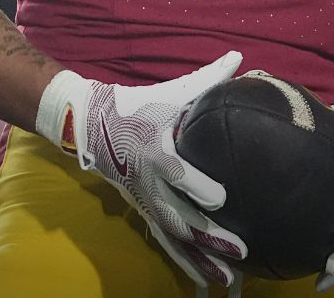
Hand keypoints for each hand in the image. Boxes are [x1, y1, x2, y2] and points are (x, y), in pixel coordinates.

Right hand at [37, 51, 247, 287]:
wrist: (92, 125)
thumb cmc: (140, 105)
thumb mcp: (172, 92)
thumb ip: (208, 80)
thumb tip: (241, 58)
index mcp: (156, 150)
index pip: (174, 171)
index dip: (195, 185)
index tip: (220, 197)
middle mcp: (149, 181)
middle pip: (178, 213)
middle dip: (208, 233)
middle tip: (239, 247)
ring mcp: (145, 200)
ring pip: (174, 236)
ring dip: (200, 258)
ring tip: (228, 280)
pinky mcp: (143, 211)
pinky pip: (165, 242)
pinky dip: (185, 263)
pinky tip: (205, 282)